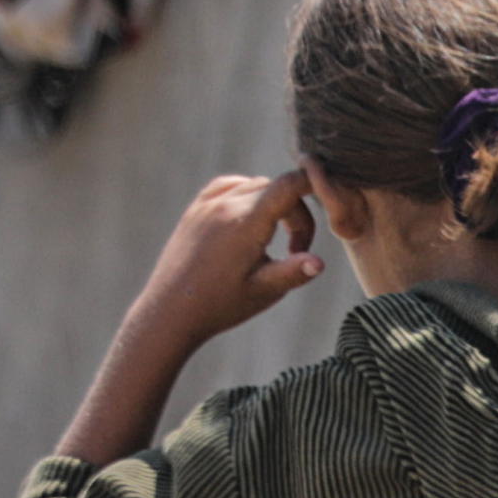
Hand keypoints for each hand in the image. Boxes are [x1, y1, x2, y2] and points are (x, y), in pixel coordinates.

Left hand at [127, 169, 329, 352]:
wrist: (169, 312)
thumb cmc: (219, 305)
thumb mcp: (263, 292)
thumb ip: (294, 272)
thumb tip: (319, 263)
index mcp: (246, 223)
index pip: (289, 184)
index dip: (315, 185)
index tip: (328, 207)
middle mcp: (225, 205)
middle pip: (276, 188)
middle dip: (295, 212)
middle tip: (295, 250)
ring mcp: (207, 205)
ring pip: (254, 185)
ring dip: (273, 204)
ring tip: (273, 240)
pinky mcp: (195, 210)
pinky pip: (229, 186)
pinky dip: (248, 195)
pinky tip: (250, 219)